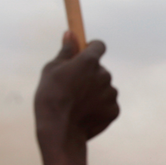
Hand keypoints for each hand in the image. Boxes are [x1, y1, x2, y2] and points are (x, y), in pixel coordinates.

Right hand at [35, 31, 118, 164]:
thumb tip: (71, 33)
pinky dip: (99, 107)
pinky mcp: (115, 110)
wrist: (60, 131)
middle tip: (72, 87)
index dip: (91, 48)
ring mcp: (111, 93)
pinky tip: (84, 114)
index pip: (99, 46)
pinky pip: (108, 104)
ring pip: (105, 87)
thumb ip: (66, 51)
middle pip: (100, 69)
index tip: (84, 52)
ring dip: (94, 91)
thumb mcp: (52, 70)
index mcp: (89, 61)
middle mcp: (105, 75)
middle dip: (89, 75)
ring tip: (76, 103)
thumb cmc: (51, 97)